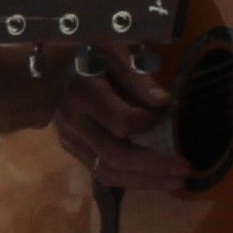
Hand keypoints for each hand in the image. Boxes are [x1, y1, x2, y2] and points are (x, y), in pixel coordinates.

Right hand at [52, 44, 188, 190]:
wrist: (46, 64)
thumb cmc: (84, 51)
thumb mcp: (111, 52)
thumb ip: (137, 77)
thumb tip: (164, 103)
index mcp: (83, 94)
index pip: (121, 122)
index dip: (148, 123)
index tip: (165, 112)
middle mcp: (73, 123)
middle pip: (116, 156)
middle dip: (155, 167)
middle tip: (186, 169)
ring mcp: (70, 140)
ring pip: (108, 172)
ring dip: (145, 181)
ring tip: (176, 182)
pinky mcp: (72, 149)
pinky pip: (101, 172)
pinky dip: (130, 179)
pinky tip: (153, 178)